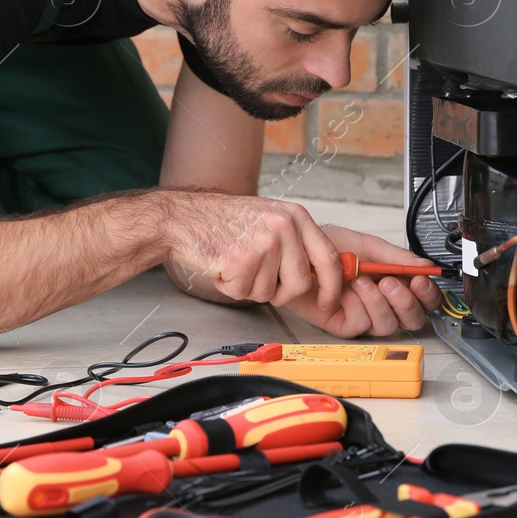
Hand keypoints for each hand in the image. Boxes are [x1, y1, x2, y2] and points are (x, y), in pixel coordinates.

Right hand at [162, 191, 344, 309]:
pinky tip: (222, 266)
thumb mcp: (270, 219)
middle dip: (280, 293)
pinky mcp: (242, 260)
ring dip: (249, 287)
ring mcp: (264, 243)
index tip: (328, 302)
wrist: (184, 219)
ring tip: (235, 264)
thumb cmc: (223, 222)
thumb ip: (295, 243)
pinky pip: (244, 293)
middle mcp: (284, 226)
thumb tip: (318, 276)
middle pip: (300, 284)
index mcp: (295, 216)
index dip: (332, 286)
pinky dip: (230, 287)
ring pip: (269, 292)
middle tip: (258, 281)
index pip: (328, 257)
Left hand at [281, 225, 441, 337]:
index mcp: (396, 281)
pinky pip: (360, 325)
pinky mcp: (344, 325)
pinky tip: (345, 290)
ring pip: (388, 325)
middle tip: (389, 282)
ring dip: (376, 302)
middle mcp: (384, 302)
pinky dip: (355, 306)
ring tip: (360, 281)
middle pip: (413, 319)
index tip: (419, 280)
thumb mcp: (367, 246)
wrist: (300, 252)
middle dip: (405, 302)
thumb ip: (397, 257)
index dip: (427, 294)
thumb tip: (425, 266)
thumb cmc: (330, 247)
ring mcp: (365, 315)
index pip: (425, 298)